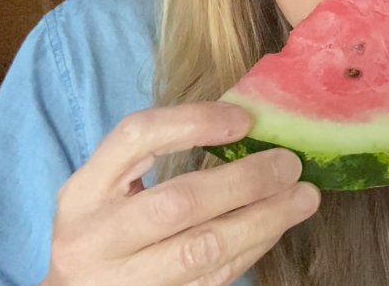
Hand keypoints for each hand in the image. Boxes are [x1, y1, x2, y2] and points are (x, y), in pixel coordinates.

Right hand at [43, 103, 319, 285]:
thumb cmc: (105, 227)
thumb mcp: (110, 186)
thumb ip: (159, 153)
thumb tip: (245, 123)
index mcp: (84, 192)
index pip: (136, 137)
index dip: (194, 121)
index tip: (245, 119)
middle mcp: (95, 238)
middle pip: (178, 203)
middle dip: (245, 180)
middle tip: (290, 164)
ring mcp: (124, 281)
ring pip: (204, 249)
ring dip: (265, 219)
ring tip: (304, 197)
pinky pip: (215, 277)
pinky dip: (254, 247)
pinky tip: (276, 225)